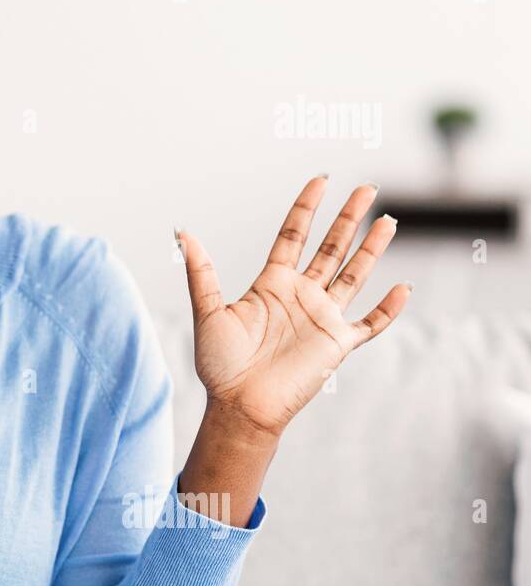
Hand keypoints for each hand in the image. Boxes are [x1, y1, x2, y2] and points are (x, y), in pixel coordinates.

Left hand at [177, 175, 410, 439]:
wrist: (239, 406)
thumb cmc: (219, 365)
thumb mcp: (208, 312)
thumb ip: (201, 272)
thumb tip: (183, 232)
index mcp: (271, 284)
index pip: (293, 236)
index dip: (307, 208)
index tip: (321, 179)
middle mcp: (300, 296)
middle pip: (331, 248)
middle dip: (348, 218)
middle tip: (367, 188)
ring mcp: (321, 318)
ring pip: (354, 275)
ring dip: (372, 249)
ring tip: (388, 220)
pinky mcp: (337, 345)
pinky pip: (370, 323)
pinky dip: (388, 308)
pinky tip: (403, 288)